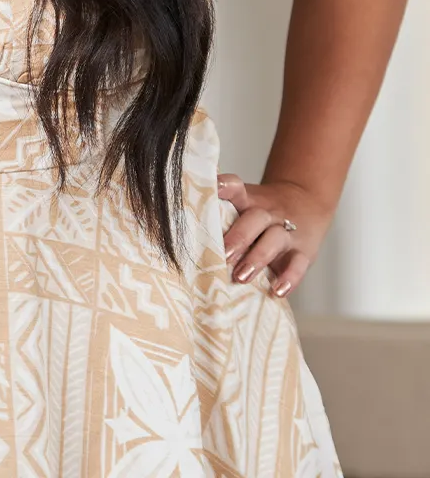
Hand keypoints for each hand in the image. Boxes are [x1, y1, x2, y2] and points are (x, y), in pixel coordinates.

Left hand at [217, 173, 333, 298]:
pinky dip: (289, 278)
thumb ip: (218, 212)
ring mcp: (288, 230)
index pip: (236, 187)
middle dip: (238, 237)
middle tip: (222, 255)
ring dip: (258, 257)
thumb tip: (171, 225)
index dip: (224, 187)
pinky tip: (277, 291)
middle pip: (255, 218)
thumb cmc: (260, 211)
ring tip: (241, 277)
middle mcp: (268, 212)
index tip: (212, 190)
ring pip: (275, 239)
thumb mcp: (244, 204)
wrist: (305, 202)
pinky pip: (299, 264)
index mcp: (249, 199)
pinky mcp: (304, 251)